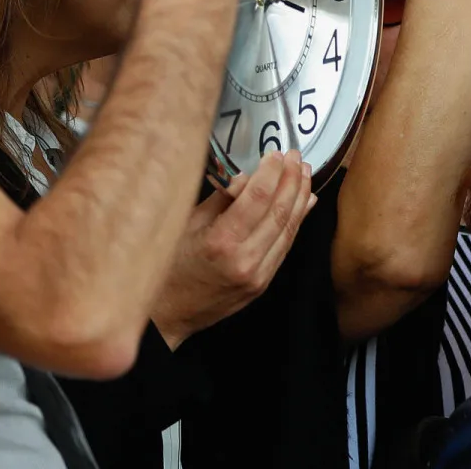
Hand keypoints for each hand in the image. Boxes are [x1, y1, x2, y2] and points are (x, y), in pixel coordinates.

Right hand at [151, 151, 314, 348]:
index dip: (271, 172)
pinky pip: (285, 246)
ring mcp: (257, 275)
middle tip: (295, 157)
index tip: (276, 154)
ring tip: (304, 173)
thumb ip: (220, 200)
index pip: (257, 198)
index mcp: (220, 242)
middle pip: (279, 212)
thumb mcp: (186, 225)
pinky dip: (296, 221)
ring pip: (288, 229)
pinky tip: (304, 203)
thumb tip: (246, 176)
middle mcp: (244, 260)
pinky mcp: (263, 283)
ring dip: (300, 198)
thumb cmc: (169, 267)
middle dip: (291, 180)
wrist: (167, 316)